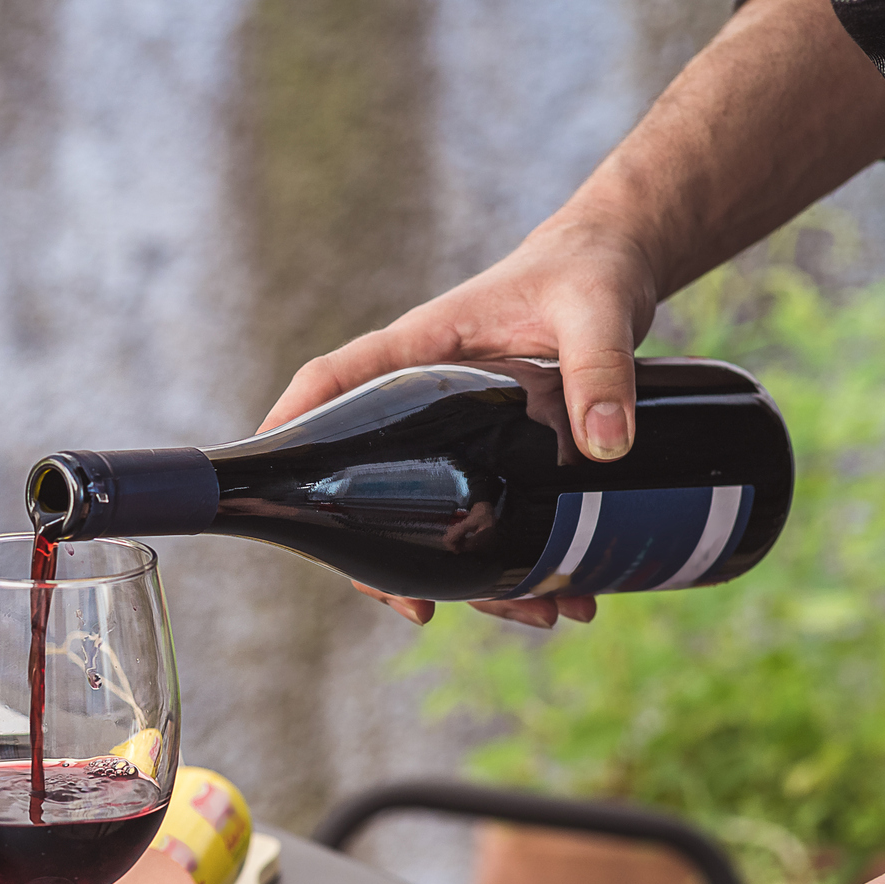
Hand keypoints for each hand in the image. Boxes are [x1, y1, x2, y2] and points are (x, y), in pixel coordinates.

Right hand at [261, 215, 653, 628]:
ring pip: (433, 515)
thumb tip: (606, 446)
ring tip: (534, 613)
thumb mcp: (598, 308)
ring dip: (470, 578)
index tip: (264, 470)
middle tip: (414, 606)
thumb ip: (600, 367)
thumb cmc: (590, 270)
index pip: (333, 381)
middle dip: (387, 553)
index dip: (292, 424)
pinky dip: (520, 567)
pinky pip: (488, 519)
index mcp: (423, 346)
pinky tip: (566, 597)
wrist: (620, 270)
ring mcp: (458, 432)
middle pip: (370, 477)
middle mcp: (427, 396)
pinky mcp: (498, 455)